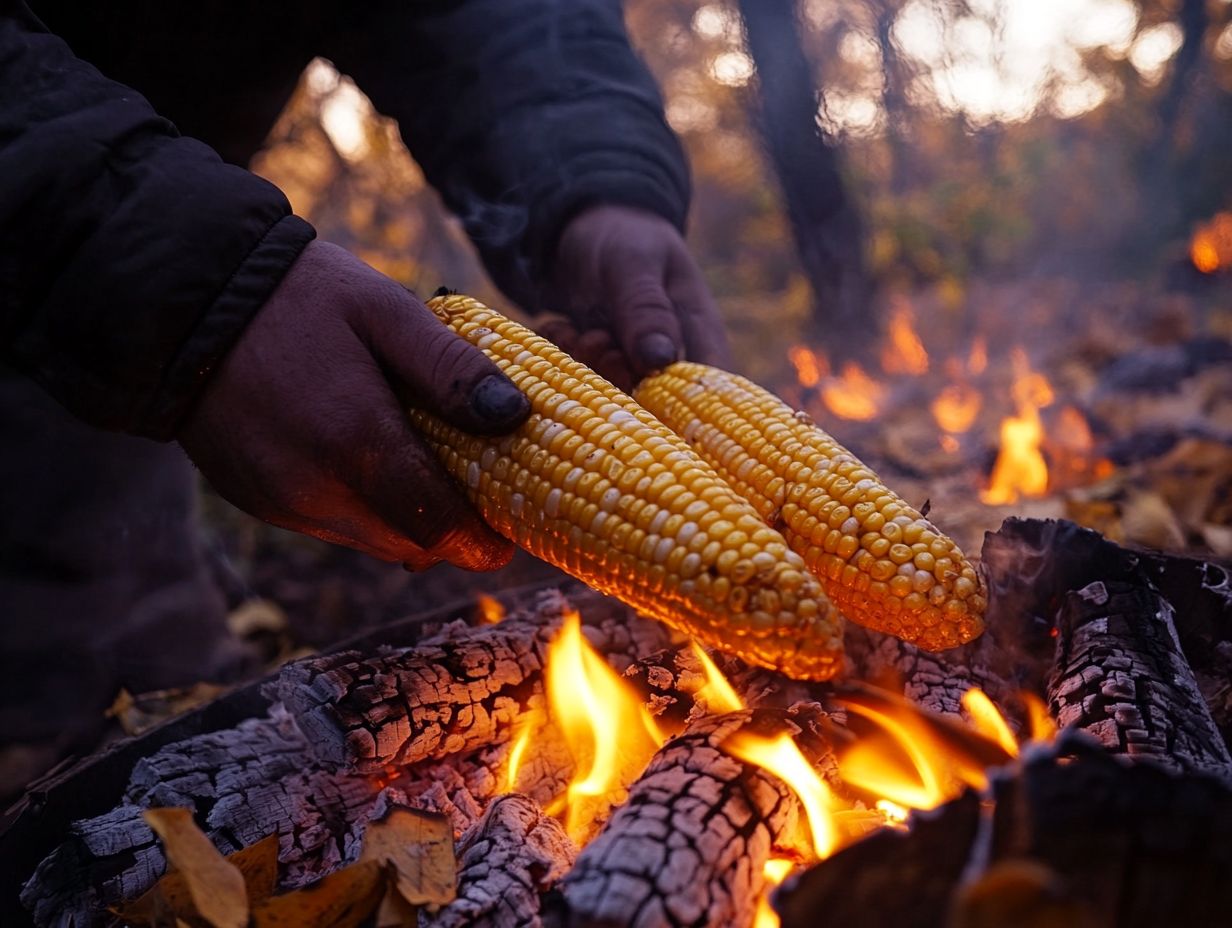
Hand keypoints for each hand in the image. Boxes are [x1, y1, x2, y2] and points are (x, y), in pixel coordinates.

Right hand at [178, 241, 529, 570]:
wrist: (187, 300)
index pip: (439, 528)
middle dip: (449, 532)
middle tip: (480, 499)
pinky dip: (363, 510)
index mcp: (357, 443)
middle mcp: (317, 490)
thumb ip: (452, 367)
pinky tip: (370, 463)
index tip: (507, 537)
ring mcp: (282, 502)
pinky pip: (331, 525)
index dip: (481, 541)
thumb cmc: (300, 297)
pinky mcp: (258, 501)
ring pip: (371, 540)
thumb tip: (517, 416)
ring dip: (407, 523)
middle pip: (410, 544)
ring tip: (428, 474)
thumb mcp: (386, 310)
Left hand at [547, 205, 730, 389]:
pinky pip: (578, 384)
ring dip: (584, 367)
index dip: (686, 415)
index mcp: (700, 334)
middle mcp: (670, 361)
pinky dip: (562, 360)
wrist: (582, 227)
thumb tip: (660, 361)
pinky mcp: (599, 370)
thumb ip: (646, 308)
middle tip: (595, 338)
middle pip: (652, 406)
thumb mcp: (632, 261)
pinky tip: (561, 327)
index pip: (711, 394)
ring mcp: (632, 369)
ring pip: (610, 397)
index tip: (639, 394)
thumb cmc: (623, 236)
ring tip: (578, 329)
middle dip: (613, 378)